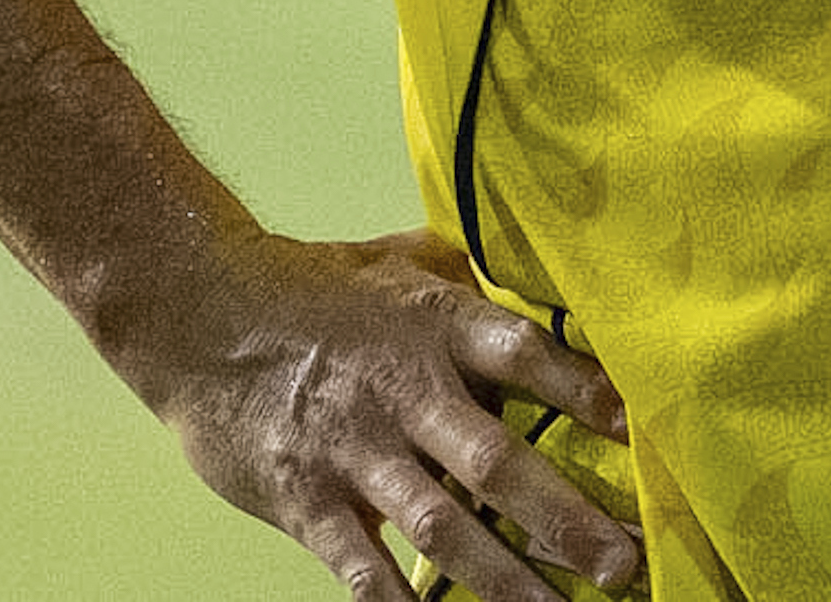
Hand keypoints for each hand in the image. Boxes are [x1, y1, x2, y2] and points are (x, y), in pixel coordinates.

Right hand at [119, 225, 644, 601]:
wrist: (193, 311)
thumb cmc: (304, 285)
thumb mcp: (391, 261)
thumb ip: (462, 277)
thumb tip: (529, 274)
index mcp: (433, 324)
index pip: (523, 355)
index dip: (582, 391)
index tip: (638, 430)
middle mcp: (404, 391)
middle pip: (495, 462)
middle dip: (564, 518)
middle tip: (623, 564)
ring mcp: (355, 451)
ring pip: (442, 527)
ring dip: (504, 580)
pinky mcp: (307, 498)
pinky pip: (361, 567)